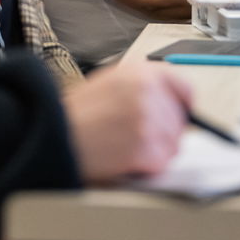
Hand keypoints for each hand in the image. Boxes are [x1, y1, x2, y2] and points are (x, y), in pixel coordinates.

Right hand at [62, 62, 190, 182]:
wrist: (56, 133)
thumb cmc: (77, 112)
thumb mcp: (110, 81)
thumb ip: (143, 86)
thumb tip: (171, 101)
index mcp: (141, 72)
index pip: (183, 87)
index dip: (183, 104)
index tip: (181, 113)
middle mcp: (148, 92)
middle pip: (180, 121)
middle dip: (165, 132)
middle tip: (137, 135)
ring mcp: (148, 120)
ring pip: (173, 144)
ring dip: (155, 151)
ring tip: (126, 145)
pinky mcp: (145, 148)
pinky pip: (161, 163)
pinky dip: (147, 166)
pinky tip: (124, 157)